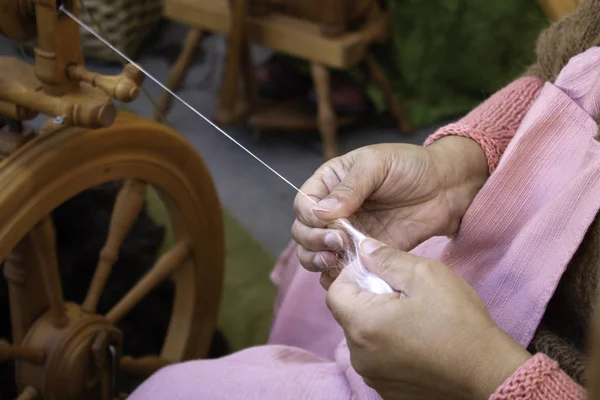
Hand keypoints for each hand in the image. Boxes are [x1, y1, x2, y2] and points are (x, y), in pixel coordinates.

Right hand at [292, 136, 487, 271]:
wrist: (445, 187)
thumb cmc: (410, 166)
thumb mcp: (377, 165)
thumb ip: (349, 188)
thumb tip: (321, 212)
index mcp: (330, 183)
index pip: (304, 204)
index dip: (310, 218)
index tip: (331, 223)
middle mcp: (333, 210)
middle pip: (303, 232)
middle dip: (313, 241)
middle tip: (338, 243)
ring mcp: (347, 234)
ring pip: (315, 254)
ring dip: (318, 261)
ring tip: (336, 260)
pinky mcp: (365, 254)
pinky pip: (340, 270)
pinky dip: (336, 277)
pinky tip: (347, 275)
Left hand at [325, 239, 530, 399]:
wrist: (490, 375)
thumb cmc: (459, 324)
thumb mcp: (425, 275)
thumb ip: (387, 258)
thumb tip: (364, 249)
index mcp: (362, 325)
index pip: (335, 292)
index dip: (353, 274)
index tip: (379, 270)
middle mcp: (359, 355)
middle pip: (348, 314)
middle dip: (368, 297)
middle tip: (402, 291)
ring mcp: (373, 375)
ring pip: (363, 337)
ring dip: (379, 321)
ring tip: (413, 316)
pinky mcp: (388, 390)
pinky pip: (377, 358)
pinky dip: (389, 345)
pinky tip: (418, 339)